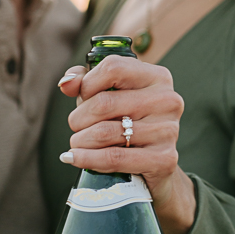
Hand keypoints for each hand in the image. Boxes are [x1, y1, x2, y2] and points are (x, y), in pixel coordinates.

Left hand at [57, 56, 194, 233]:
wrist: (155, 165)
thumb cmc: (128, 123)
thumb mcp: (109, 96)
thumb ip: (85, 82)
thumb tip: (66, 84)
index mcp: (157, 77)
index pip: (112, 68)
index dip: (87, 84)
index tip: (83, 98)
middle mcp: (168, 100)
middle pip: (104, 103)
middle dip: (79, 118)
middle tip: (76, 127)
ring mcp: (168, 130)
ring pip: (104, 132)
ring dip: (80, 140)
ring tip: (77, 144)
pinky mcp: (163, 159)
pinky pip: (113, 157)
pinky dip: (87, 159)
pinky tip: (74, 158)